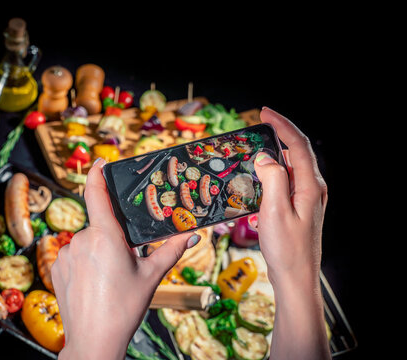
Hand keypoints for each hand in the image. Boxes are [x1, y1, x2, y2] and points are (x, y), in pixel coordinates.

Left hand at [52, 158, 200, 359]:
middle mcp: (81, 241)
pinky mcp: (57, 268)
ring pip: (87, 242)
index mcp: (105, 237)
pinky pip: (74, 255)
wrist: (94, 341)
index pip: (95, 194)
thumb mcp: (151, 277)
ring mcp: (66, 255)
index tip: (100, 162)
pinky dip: (86, 262)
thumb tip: (191, 235)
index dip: (96, 173)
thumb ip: (170, 251)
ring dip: (99, 251)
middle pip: (99, 225)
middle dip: (113, 236)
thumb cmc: (124, 309)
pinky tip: (95, 283)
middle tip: (125, 260)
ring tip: (111, 278)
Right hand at [254, 107, 330, 358]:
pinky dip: (276, 168)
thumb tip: (265, 157)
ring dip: (278, 149)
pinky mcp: (299, 209)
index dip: (282, 125)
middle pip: (299, 151)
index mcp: (310, 186)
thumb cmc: (286, 249)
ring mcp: (308, 199)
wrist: (296, 279)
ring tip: (259, 141)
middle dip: (281, 132)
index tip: (265, 113)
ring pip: (294, 165)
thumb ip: (272, 178)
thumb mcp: (275, 211)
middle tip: (261, 121)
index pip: (298, 145)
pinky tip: (262, 172)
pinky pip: (288, 179)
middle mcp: (313, 189)